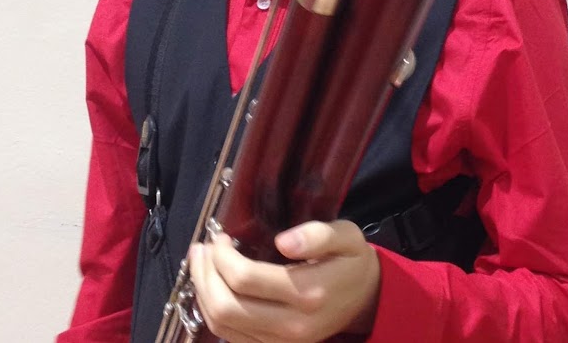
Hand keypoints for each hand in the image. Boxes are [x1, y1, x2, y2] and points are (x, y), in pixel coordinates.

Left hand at [188, 219, 380, 341]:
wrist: (366, 299)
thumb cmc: (352, 261)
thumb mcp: (347, 236)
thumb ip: (318, 235)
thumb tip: (283, 241)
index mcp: (308, 293)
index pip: (246, 279)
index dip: (223, 257)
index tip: (220, 236)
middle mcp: (292, 325)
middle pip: (226, 306)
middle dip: (205, 274)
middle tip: (202, 248)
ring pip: (222, 325)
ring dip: (203, 292)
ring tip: (201, 263)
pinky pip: (231, 337)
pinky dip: (212, 312)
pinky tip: (212, 287)